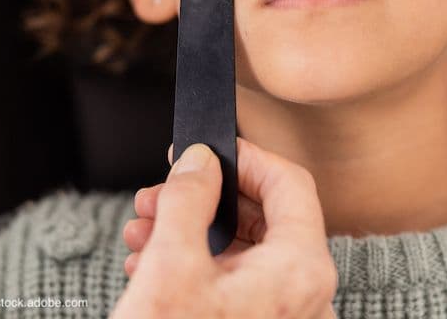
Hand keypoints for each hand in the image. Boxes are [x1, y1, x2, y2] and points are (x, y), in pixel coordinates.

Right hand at [112, 137, 337, 317]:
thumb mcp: (169, 268)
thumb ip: (189, 199)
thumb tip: (200, 159)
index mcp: (301, 272)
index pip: (291, 184)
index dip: (246, 157)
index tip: (205, 149)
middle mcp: (304, 298)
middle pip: (266, 217)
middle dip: (206, 198)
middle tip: (159, 192)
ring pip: (245, 252)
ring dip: (191, 230)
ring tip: (142, 228)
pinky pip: (237, 286)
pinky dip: (196, 266)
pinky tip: (149, 262)